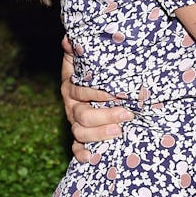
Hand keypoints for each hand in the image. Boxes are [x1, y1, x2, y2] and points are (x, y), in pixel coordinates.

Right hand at [60, 36, 133, 161]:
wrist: (91, 86)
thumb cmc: (91, 71)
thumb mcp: (83, 59)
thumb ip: (77, 50)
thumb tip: (68, 39)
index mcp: (71, 87)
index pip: (81, 92)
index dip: (97, 93)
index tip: (116, 93)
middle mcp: (72, 107)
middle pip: (83, 115)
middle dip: (105, 116)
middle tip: (127, 114)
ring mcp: (75, 123)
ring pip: (80, 132)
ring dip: (99, 134)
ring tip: (119, 131)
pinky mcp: (80, 137)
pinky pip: (76, 148)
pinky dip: (82, 154)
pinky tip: (92, 157)